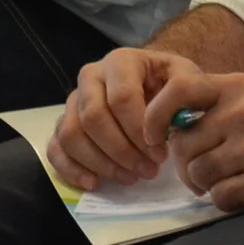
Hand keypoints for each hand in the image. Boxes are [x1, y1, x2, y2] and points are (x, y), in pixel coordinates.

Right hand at [49, 47, 191, 189]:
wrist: (160, 86)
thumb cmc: (173, 86)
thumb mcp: (189, 80)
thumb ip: (182, 94)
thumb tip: (158, 129)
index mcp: (120, 61)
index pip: (121, 97)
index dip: (139, 130)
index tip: (160, 154)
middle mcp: (90, 76)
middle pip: (93, 118)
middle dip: (121, 150)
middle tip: (148, 170)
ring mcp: (73, 101)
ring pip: (71, 135)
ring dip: (101, 163)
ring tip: (130, 177)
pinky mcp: (63, 124)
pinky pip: (55, 148)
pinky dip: (71, 169)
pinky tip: (94, 183)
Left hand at [149, 67, 243, 210]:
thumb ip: (225, 100)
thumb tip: (180, 122)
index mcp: (239, 86)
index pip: (177, 91)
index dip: (154, 115)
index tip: (153, 135)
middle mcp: (241, 114)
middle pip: (183, 145)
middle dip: (186, 163)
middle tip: (201, 170)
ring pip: (199, 175)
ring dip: (206, 185)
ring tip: (226, 182)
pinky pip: (222, 199)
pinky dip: (227, 202)